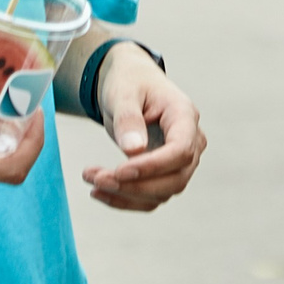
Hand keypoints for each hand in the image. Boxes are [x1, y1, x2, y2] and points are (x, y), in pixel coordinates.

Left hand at [80, 44, 205, 211]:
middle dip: (136, 186)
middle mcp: (191, 141)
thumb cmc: (130, 82)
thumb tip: (133, 151)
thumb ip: (129, 119)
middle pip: (176, 178)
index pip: (181, 150)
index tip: (119, 172)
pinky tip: (99, 192)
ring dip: (126, 195)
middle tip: (97, 179)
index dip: (153, 166)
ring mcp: (181, 160)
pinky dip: (125, 200)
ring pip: (163, 193)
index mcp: (185, 116)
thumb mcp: (124, 93)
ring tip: (92, 180)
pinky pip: (151, 197)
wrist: (131, 84)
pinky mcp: (166, 173)